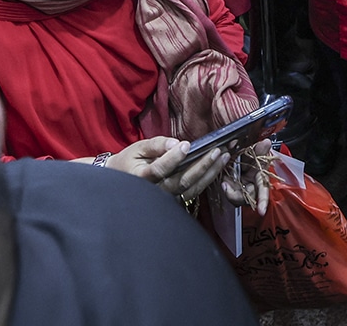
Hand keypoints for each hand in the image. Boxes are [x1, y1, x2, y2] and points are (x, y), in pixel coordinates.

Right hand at [108, 136, 229, 200]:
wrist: (122, 183)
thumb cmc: (130, 162)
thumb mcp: (138, 148)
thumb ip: (156, 145)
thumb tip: (176, 143)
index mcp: (142, 178)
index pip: (160, 169)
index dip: (174, 158)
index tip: (186, 145)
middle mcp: (156, 192)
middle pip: (182, 180)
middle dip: (202, 165)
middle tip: (217, 150)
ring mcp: (167, 199)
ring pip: (191, 188)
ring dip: (210, 173)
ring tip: (224, 156)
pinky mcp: (175, 201)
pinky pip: (194, 192)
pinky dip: (207, 180)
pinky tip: (218, 167)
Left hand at [220, 139, 272, 214]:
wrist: (237, 154)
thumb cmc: (249, 156)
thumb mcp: (253, 152)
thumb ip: (259, 149)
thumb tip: (267, 142)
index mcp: (260, 177)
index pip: (263, 191)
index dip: (263, 201)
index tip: (261, 210)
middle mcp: (253, 186)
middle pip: (247, 198)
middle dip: (236, 196)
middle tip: (226, 186)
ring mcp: (243, 189)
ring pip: (238, 199)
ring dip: (230, 192)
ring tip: (224, 183)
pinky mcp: (234, 190)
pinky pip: (231, 194)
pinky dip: (227, 189)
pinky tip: (224, 183)